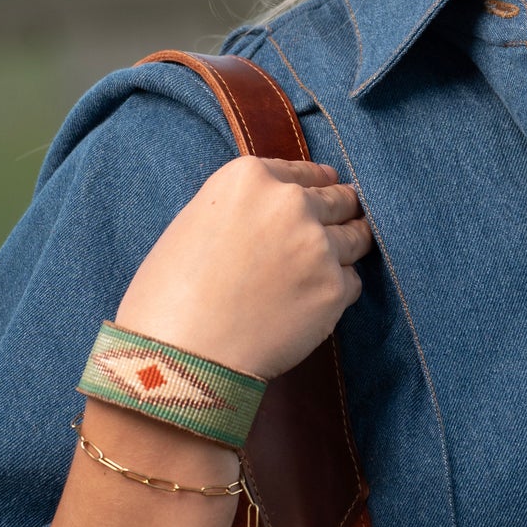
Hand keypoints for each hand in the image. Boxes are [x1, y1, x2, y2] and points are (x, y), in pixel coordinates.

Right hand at [115, 157, 372, 381]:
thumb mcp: (195, 222)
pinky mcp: (334, 289)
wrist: (182, 355)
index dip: (316, 183)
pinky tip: (310, 305)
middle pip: (339, 198)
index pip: (303, 170)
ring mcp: (318, 245)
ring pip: (356, 237)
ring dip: (345, 249)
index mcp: (249, 177)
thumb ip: (243, 207)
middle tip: (341, 224)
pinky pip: (352, 282)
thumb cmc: (170, 296)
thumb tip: (272, 213)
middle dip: (340, 212)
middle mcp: (290, 202)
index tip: (326, 189)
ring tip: (325, 268)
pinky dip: (337, 291)